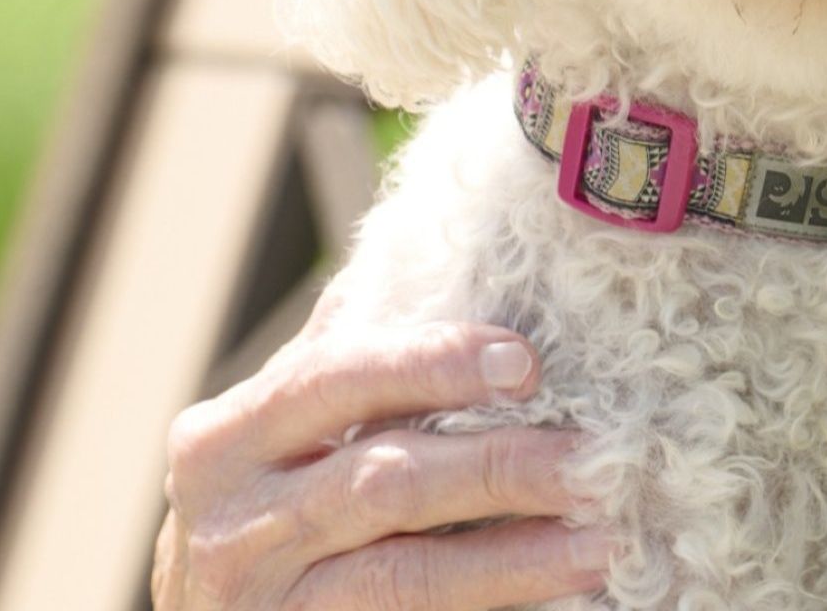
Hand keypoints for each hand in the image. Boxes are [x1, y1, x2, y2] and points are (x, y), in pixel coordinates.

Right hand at [153, 301, 610, 609]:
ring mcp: (264, 597)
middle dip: (498, 465)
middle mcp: (230, 520)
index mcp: (226, 437)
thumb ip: (341, 353)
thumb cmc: (260, 506)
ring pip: (404, 572)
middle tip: (593, 457)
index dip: (433, 363)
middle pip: (383, 480)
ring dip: (514, 554)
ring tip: (601, 539)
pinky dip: (488, 601)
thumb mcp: (274, 431)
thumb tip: (436, 250)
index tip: (526, 362)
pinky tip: (553, 587)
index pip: (337, 377)